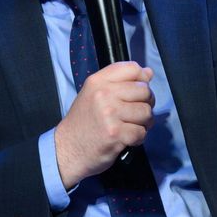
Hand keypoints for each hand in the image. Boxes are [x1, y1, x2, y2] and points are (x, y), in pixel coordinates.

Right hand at [54, 62, 154, 189]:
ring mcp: (110, 114)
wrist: (68, 148)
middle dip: (145, 103)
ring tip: (130, 126)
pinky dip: (137, 138)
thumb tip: (148, 73)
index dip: (142, 79)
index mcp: (98, 81)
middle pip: (144, 90)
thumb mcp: (94, 93)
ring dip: (143, 122)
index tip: (138, 90)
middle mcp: (104, 94)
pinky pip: (141, 132)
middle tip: (134, 112)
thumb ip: (120, 82)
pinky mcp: (115, 133)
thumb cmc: (83, 122)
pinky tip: (126, 138)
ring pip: (146, 112)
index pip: (132, 68)